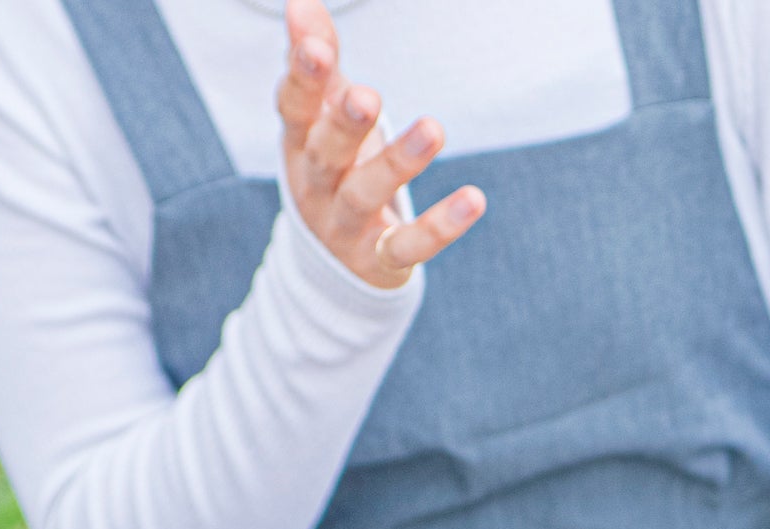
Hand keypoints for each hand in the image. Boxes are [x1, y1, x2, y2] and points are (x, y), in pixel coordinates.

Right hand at [279, 0, 484, 288]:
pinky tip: (475, 199)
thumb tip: (301, 2)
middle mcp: (316, 187)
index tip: (316, 48)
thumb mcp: (322, 118)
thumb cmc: (335, 167)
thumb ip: (319, 64)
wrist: (334, 261)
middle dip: (344, 125)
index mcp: (299, 143)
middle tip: (367, 97)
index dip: (302, 79)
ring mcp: (346, 227)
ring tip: (433, 129)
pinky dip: (440, 227)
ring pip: (365, 195)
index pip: (294, 108)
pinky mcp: (380, 260)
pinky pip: (409, 245)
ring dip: (398, 163)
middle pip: (324, 154)